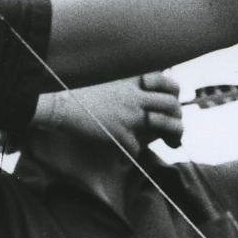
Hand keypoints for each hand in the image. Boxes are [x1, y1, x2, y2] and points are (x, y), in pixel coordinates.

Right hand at [31, 74, 183, 153]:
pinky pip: (137, 147)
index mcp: (133, 83)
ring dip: (169, 135)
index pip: (168, 83)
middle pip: (172, 105)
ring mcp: (129, 115)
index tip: (169, 105)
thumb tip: (134, 93)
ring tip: (166, 144)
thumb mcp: (106, 80)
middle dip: (177, 119)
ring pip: (164, 124)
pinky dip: (132, 155)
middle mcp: (135, 97)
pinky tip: (125, 157)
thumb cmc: (77, 92)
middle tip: (173, 132)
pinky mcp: (119, 133)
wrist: (60, 103)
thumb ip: (125, 85)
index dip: (174, 95)